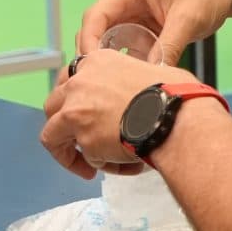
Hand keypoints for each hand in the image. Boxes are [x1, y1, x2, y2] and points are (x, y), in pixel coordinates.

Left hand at [41, 49, 185, 181]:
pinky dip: (98, 166)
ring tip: (91, 168)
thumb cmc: (177, 96)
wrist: (179, 117)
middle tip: (79, 143)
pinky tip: (126, 166)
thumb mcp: (150, 70)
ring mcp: (76, 111)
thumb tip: (136, 98)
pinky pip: (83, 159)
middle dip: (63, 128)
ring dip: (70, 154)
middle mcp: (79, 83)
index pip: (70, 80)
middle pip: (52, 106)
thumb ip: (129, 82)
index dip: (74, 101)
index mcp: (97, 62)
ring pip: (52, 136)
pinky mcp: (83, 138)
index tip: (85, 116)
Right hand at [73, 0, 231, 67]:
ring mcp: (134, 17)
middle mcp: (125, 3)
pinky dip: (129, 63)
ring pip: (110, 43)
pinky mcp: (145, 29)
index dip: (88, 42)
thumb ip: (167, 47)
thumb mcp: (188, 19)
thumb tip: (150, 75)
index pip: (95, 17)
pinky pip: (129, 49)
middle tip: (98, 82)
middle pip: (96, 31)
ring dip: (112, 62)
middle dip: (95, 56)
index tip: (91, 66)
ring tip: (113, 86)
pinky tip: (133, 80)